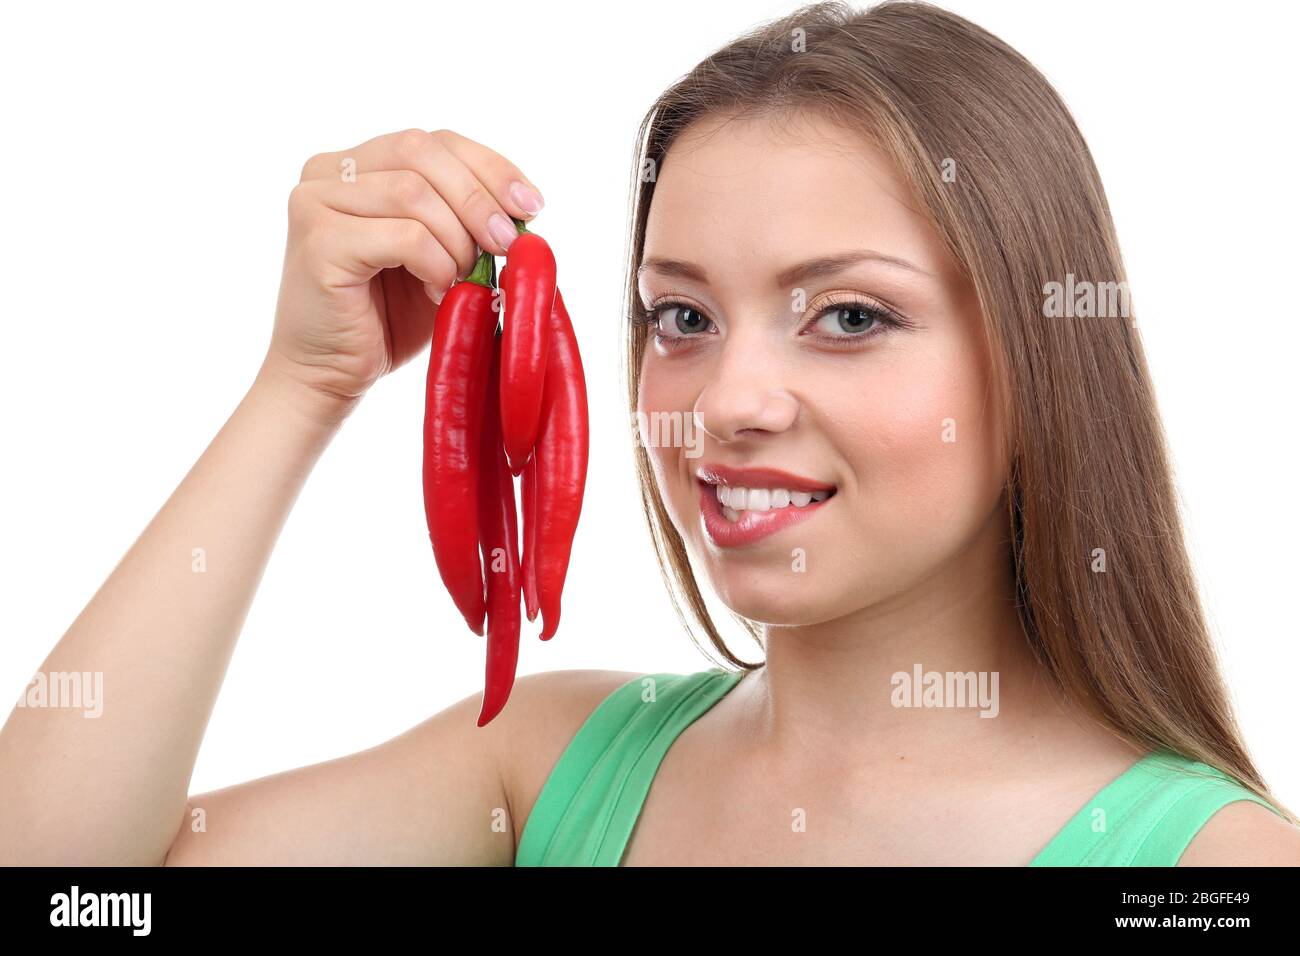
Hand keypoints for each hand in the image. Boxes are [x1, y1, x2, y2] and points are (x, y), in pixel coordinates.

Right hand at [266, 127, 543, 409]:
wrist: (331, 374)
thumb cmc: (387, 318)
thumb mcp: (439, 255)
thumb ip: (467, 220)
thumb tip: (525, 206)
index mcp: (359, 165)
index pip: (434, 140)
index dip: (490, 167)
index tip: (530, 206)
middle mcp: (328, 171)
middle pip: (421, 152)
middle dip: (478, 199)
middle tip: (505, 244)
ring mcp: (315, 202)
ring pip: (414, 193)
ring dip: (456, 239)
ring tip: (461, 278)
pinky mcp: (319, 243)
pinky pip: (403, 236)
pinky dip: (436, 264)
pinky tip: (437, 292)